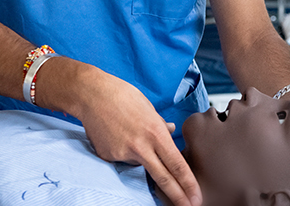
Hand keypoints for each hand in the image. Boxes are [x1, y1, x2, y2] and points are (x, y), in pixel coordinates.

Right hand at [62, 67, 202, 205]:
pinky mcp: (108, 156)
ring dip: (141, 156)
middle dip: (178, 196)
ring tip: (127, 131)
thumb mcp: (149, 108)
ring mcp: (123, 153)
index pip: (177, 165)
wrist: (92, 94)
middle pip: (163, 178)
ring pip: (140, 165)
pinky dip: (123, 150)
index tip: (197, 196)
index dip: (188, 183)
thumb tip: (172, 133)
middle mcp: (141, 146)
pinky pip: (123, 159)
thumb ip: (161, 125)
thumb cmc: (123, 97)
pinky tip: (116, 134)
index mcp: (156, 133)